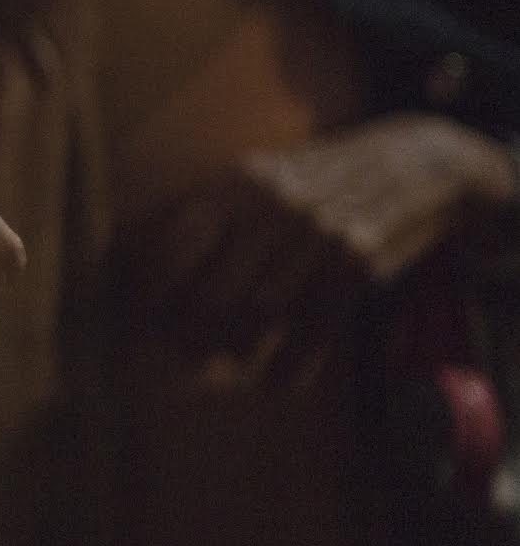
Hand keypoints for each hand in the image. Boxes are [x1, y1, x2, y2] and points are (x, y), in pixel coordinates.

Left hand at [143, 114, 519, 354]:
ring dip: (236, 349)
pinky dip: (294, 362)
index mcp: (238, 184)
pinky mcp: (360, 262)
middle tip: (178, 355)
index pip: (177, 240)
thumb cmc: (315, 179)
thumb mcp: (259, 177)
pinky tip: (279, 382)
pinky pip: (316, 325)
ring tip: (222, 366)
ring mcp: (320, 234)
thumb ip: (206, 213)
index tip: (136, 317)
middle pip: (215, 289)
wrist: (414, 163)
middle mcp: (275, 206)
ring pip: (261, 312)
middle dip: (189, 333)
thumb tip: (132, 255)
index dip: (152, 287)